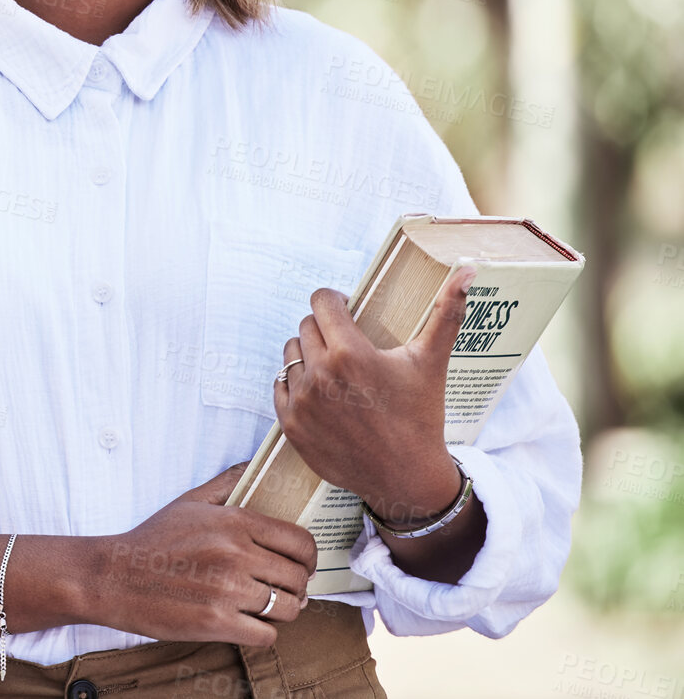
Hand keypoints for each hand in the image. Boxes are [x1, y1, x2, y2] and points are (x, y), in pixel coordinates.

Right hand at [87, 462, 316, 647]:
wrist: (115, 576)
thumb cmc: (153, 539)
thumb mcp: (189, 501)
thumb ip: (227, 482)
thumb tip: (254, 465)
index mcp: (234, 522)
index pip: (300, 542)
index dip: (309, 557)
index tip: (302, 565)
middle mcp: (237, 554)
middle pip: (298, 577)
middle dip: (296, 586)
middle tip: (283, 589)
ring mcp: (228, 590)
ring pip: (288, 608)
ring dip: (282, 610)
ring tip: (267, 607)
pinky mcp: (218, 622)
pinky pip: (267, 635)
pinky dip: (262, 632)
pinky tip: (246, 623)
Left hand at [273, 265, 477, 522]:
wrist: (406, 477)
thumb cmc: (420, 416)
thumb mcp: (431, 362)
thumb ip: (446, 312)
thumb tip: (467, 269)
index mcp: (349, 354)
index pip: (321, 301)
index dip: (334, 301)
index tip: (346, 310)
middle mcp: (319, 375)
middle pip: (305, 326)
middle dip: (324, 329)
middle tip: (346, 345)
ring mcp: (301, 402)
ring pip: (290, 354)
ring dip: (308, 354)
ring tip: (334, 369)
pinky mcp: (290, 425)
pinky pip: (280, 385)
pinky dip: (296, 384)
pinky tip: (321, 392)